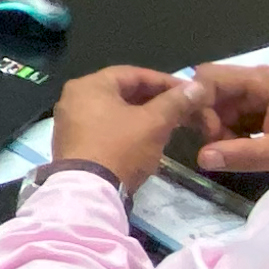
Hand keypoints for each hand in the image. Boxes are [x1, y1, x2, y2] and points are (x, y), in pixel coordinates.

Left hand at [45, 64, 200, 195]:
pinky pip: (104, 129)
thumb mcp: (153, 123)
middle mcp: (73, 99)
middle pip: (122, 92)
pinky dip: (126, 130)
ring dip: (142, 116)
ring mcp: (70, 123)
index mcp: (89, 85)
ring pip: (114, 112)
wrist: (89, 194)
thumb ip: (176, 102)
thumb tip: (198, 86)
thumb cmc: (121, 149)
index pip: (134, 74)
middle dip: (155, 100)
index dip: (165, 82)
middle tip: (181, 109)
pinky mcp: (72, 145)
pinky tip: (145, 140)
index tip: (189, 92)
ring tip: (168, 124)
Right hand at [189, 64, 268, 178]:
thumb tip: (201, 157)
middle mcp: (260, 81)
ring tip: (233, 151)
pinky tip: (241, 149)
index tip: (206, 133)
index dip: (199, 102)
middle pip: (215, 92)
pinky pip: (239, 115)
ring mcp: (264, 93)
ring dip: (221, 129)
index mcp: (263, 81)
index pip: (211, 77)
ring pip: (225, 106)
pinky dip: (234, 132)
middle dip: (210, 119)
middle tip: (219, 148)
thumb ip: (242, 154)